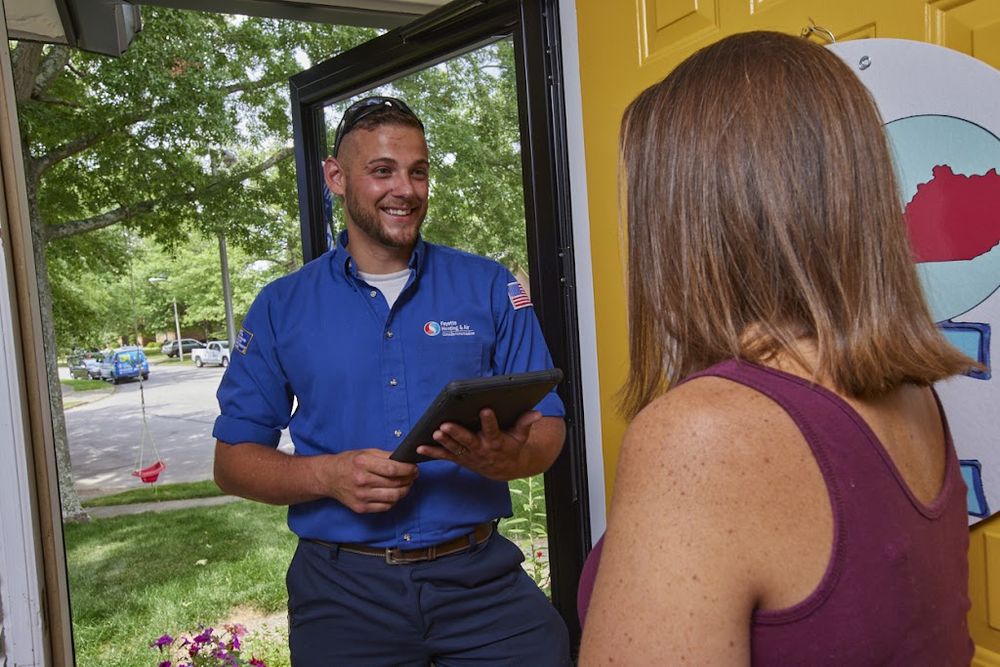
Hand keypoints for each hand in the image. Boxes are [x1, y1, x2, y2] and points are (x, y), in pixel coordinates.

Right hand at [320, 449, 418, 513]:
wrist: (329, 477)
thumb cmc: (348, 463)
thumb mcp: (365, 452)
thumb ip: (386, 455)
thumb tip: (405, 460)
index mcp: (363, 463)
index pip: (393, 468)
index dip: (408, 469)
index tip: (414, 468)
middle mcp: (361, 481)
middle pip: (395, 484)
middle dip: (409, 479)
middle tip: (413, 476)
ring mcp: (361, 496)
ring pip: (393, 497)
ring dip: (404, 491)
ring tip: (406, 485)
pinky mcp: (361, 508)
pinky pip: (385, 507)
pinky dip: (393, 500)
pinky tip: (394, 493)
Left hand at [416, 409, 542, 480]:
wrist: (505, 469)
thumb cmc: (512, 446)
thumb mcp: (521, 436)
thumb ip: (525, 423)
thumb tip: (536, 412)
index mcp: (497, 442)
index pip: (493, 430)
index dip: (489, 421)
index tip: (485, 409)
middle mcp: (482, 450)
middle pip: (468, 441)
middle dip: (457, 433)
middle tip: (446, 425)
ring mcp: (469, 456)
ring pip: (455, 448)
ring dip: (444, 442)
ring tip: (435, 432)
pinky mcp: (460, 459)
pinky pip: (445, 456)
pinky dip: (432, 453)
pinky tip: (419, 448)